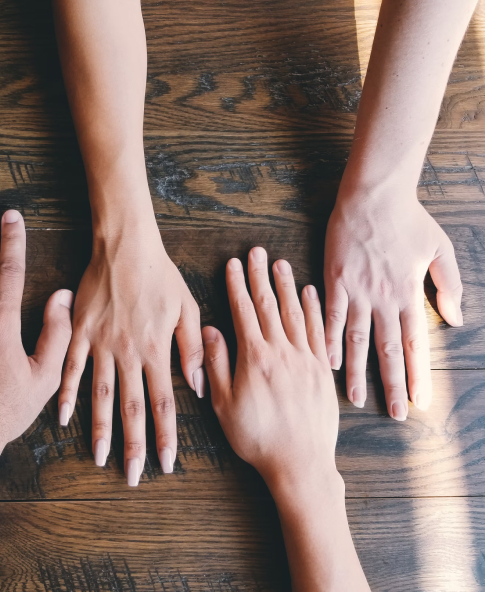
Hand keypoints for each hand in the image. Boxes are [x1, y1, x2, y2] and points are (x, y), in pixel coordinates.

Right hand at [58, 221, 203, 485]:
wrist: (125, 245)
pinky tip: (63, 417)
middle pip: (132, 407)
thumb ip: (192, 348)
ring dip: (100, 429)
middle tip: (133, 475)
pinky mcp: (80, 332)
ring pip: (100, 395)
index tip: (166, 463)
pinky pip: (71, 368)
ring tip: (99, 457)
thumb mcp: (187, 308)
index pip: (163, 403)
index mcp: (156, 349)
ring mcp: (101, 344)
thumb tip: (199, 387)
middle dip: (134, 445)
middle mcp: (128, 353)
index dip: (166, 436)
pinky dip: (67, 394)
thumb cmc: (160, 275)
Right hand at [202, 248, 337, 490]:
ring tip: (280, 263)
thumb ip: (216, 364)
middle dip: (260, 276)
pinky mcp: (322, 371)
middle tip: (257, 251)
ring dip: (286, 286)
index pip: (244, 312)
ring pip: (295, 313)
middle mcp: (282, 352)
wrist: (300, 463)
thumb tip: (209, 330)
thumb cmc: (257, 438)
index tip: (233, 264)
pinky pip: (319, 331)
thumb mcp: (224, 405)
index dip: (237, 285)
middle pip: (269, 305)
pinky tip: (310, 293)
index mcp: (255, 358)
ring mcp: (306, 359)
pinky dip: (314, 309)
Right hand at [324, 186, 462, 417]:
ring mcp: (357, 291)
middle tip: (394, 414)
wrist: (373, 196)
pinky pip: (331, 316)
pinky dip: (329, 340)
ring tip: (355, 399)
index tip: (421, 402)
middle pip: (387, 349)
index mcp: (409, 293)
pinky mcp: (335, 281)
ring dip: (357, 371)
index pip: (415, 343)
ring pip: (357, 339)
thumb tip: (456, 319)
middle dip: (392, 384)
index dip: (418, 375)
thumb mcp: (440, 249)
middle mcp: (384, 298)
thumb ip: (449, 286)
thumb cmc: (408, 219)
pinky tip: (327, 361)